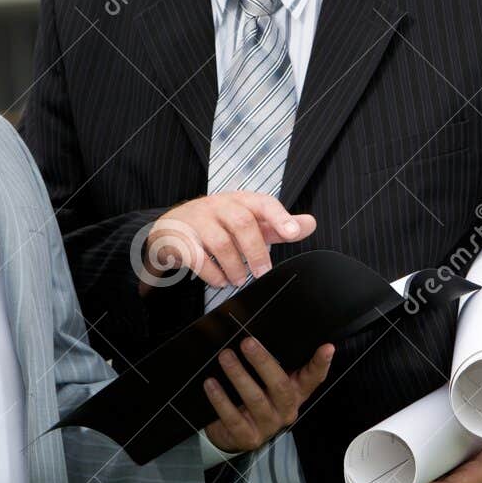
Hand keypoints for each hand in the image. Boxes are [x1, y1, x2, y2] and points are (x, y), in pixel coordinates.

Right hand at [145, 192, 315, 288]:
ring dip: (234, 266)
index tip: (293, 233)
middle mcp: (219, 206)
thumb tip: (310, 223)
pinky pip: (198, 258)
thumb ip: (278, 225)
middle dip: (256, 251)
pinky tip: (220, 281)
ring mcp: (197, 220)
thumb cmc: (217, 224)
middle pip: (242, 222)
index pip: (263, 203)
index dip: (280, 217)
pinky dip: (213, 274)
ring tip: (239, 280)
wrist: (171, 228)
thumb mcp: (248, 221)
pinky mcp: (180, 238)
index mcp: (240, 201)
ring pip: (220, 242)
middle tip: (263, 272)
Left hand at [202, 337, 333, 453]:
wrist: (232, 433)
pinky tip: (211, 384)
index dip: (321, 363)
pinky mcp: (248, 437)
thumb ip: (270, 363)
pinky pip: (233, 417)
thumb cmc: (252, 397)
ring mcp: (268, 426)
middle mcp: (286, 410)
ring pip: (255, 399)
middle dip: (263, 362)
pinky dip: (221, 399)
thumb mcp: (266, 381)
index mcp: (296, 392)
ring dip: (238, 375)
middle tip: (247, 342)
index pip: (313, 377)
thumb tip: (259, 333)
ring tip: (225, 357)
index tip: (327, 347)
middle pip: (280, 385)